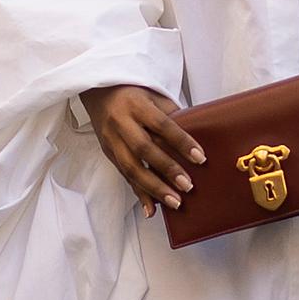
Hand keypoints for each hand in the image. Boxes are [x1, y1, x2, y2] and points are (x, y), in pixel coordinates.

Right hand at [78, 84, 206, 219]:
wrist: (98, 90)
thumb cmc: (133, 92)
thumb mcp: (154, 95)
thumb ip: (171, 115)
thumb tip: (193, 138)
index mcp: (136, 104)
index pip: (162, 125)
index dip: (181, 141)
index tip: (200, 157)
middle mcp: (121, 122)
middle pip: (144, 148)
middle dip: (167, 169)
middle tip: (188, 186)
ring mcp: (111, 139)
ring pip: (131, 167)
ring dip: (154, 188)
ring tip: (175, 202)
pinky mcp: (108, 152)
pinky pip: (124, 175)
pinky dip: (139, 193)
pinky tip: (151, 209)